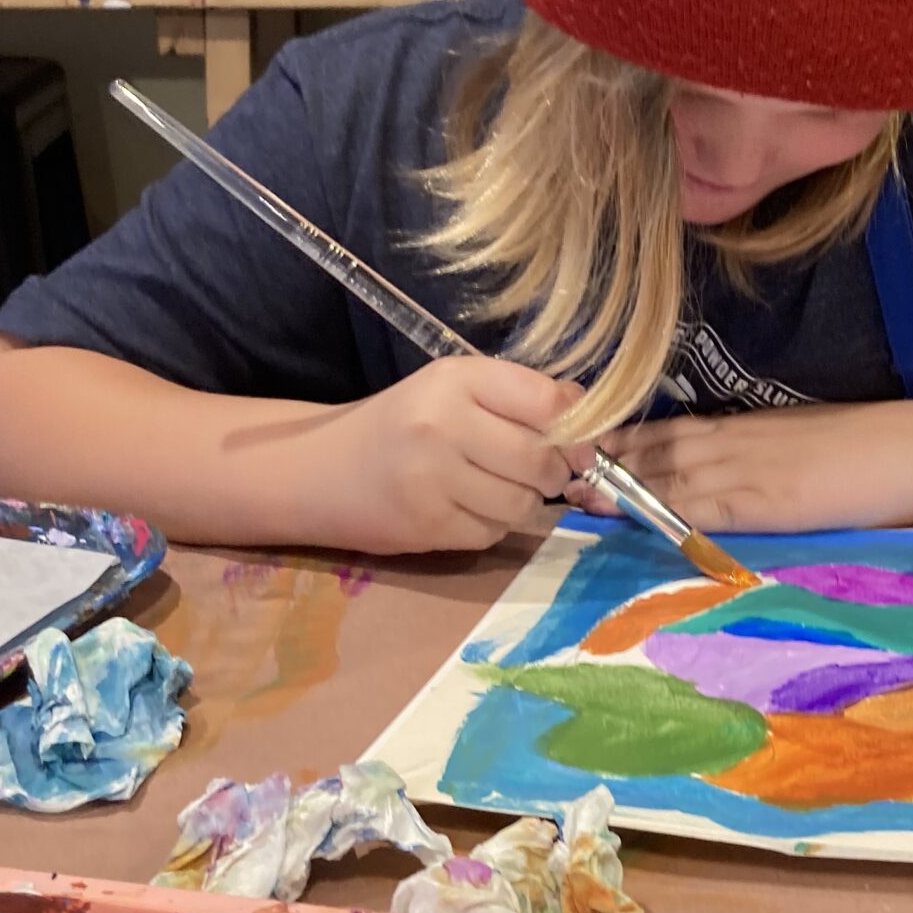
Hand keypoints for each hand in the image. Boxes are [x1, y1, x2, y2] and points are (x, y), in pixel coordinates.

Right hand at [313, 356, 579, 555]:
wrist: (321, 470)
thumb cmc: (401, 424)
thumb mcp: (453, 389)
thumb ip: (519, 398)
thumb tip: (591, 426)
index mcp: (455, 379)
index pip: (546, 401)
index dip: (575, 428)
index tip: (576, 442)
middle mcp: (442, 424)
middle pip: (540, 459)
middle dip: (551, 472)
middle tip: (535, 471)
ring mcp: (431, 478)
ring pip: (522, 503)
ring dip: (522, 502)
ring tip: (494, 488)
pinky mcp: (425, 525)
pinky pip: (493, 533)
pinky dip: (492, 525)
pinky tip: (465, 508)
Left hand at [593, 403, 912, 535]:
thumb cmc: (874, 449)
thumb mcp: (808, 443)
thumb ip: (768, 454)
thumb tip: (743, 472)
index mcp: (749, 426)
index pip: (672, 430)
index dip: (625, 440)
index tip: (584, 447)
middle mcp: (739, 441)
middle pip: (657, 450)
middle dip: (607, 463)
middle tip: (558, 471)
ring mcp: (750, 469)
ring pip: (668, 474)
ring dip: (619, 486)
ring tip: (575, 495)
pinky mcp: (766, 500)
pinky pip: (703, 506)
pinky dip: (662, 510)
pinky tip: (631, 517)